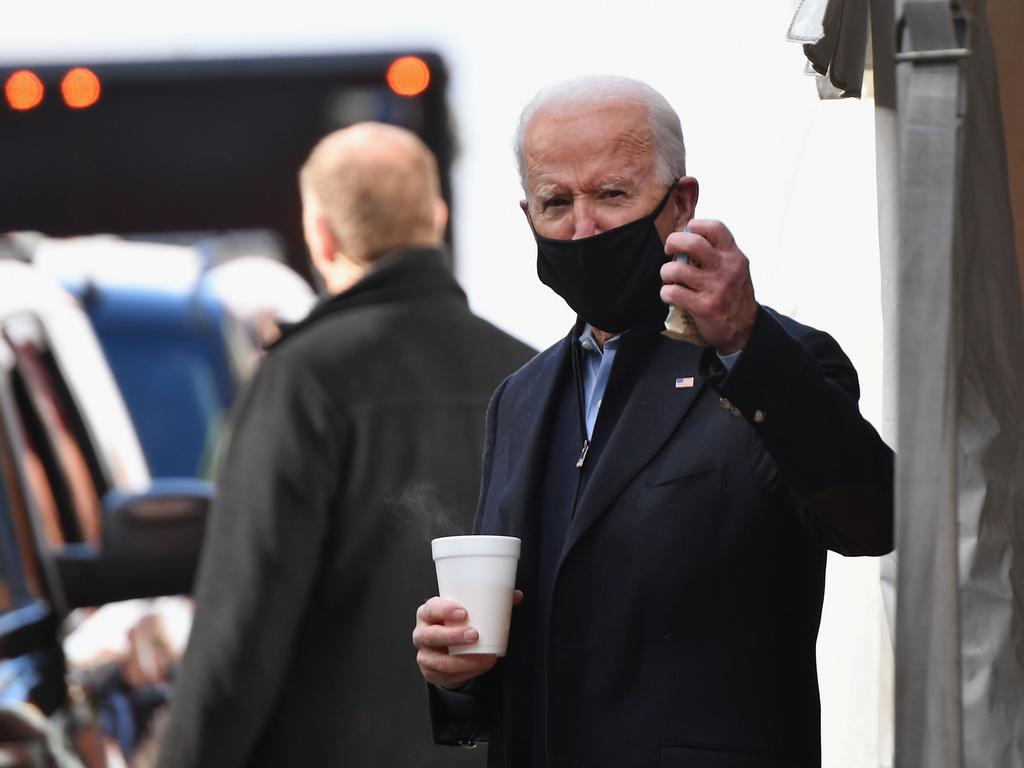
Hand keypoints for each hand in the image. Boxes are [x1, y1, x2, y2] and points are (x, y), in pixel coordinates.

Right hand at [413, 591, 522, 689]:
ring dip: (463, 661)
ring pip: (440, 661)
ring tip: (485, 658)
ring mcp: (424, 654)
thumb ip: (492, 603)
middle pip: (433, 635)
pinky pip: (446, 676)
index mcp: (428, 613)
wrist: (446, 648)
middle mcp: (422, 633)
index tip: (464, 613)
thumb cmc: (458, 624)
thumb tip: (517, 596)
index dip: (445, 610)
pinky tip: (479, 668)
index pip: (431, 609)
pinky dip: (465, 674)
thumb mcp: (470, 612)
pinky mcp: (430, 672)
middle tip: (476, 635)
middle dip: (454, 636)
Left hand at [660, 219, 757, 354]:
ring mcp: (715, 288)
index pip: (715, 227)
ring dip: (666, 272)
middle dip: (673, 242)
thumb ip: (718, 254)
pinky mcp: (703, 306)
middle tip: (669, 250)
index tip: (687, 232)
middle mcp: (726, 268)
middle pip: (692, 243)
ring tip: (669, 278)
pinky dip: (666, 293)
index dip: (696, 225)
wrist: (744, 330)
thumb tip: (687, 238)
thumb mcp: (736, 270)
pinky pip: (672, 292)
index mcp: (734, 256)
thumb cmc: (734, 296)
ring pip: (676, 269)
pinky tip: (670, 295)